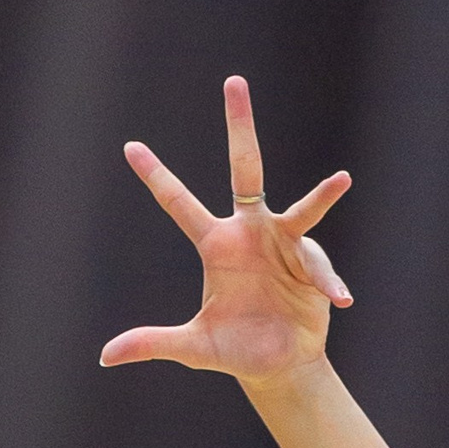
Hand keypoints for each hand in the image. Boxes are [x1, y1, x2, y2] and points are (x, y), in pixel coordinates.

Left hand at [100, 75, 351, 385]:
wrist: (280, 365)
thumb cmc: (235, 349)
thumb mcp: (193, 347)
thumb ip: (153, 343)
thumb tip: (106, 356)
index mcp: (216, 244)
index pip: (179, 204)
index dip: (157, 177)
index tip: (130, 147)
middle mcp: (250, 233)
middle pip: (246, 168)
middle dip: (239, 126)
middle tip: (234, 82)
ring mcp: (284, 245)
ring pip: (301, 210)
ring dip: (322, 196)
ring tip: (341, 180)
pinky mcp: (313, 266)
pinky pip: (320, 267)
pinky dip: (328, 281)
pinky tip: (337, 300)